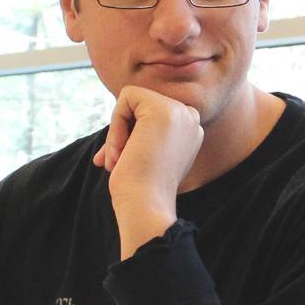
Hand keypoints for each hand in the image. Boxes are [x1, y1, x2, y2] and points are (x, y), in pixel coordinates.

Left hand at [93, 87, 203, 255]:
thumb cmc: (140, 189)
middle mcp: (191, 117)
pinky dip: (116, 124)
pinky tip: (122, 151)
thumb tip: (119, 131)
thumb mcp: (144, 155)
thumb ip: (140, 135)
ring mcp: (180, 111)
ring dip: (117, 131)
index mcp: (191, 130)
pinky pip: (126, 97)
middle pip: (141, 104)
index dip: (129, 134)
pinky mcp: (162, 108)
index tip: (119, 162)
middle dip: (121, 131)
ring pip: (133, 100)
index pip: (149, 114)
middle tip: (113, 162)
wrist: (146, 206)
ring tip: (117, 160)